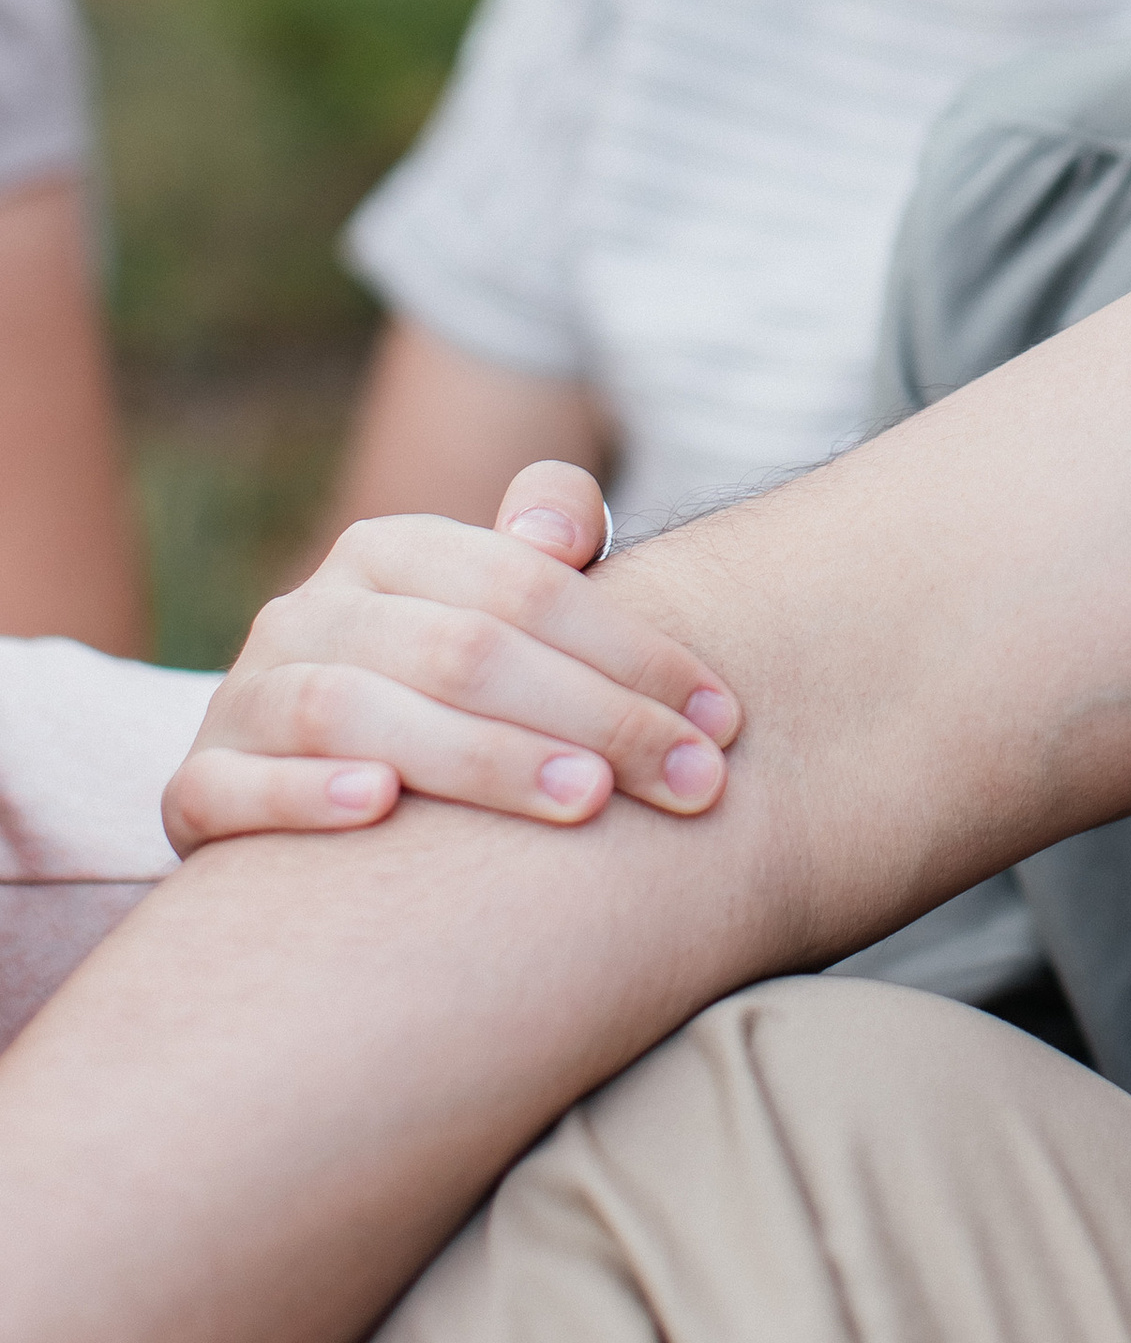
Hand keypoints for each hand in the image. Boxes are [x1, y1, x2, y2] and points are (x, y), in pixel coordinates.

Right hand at [161, 461, 742, 852]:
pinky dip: (304, 796)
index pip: (527, 585)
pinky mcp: (195, 788)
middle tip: (686, 781)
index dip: (633, 648)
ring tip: (581, 803)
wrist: (291, 776)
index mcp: (389, 551)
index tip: (723, 720)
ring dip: (479, 758)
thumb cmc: (439, 692)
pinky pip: (232, 788)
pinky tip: (381, 811)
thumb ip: (546, 547)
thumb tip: (562, 532)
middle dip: (590, 716)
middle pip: (462, 649)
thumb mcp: (494, 606)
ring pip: (354, 712)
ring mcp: (244, 698)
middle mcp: (309, 613)